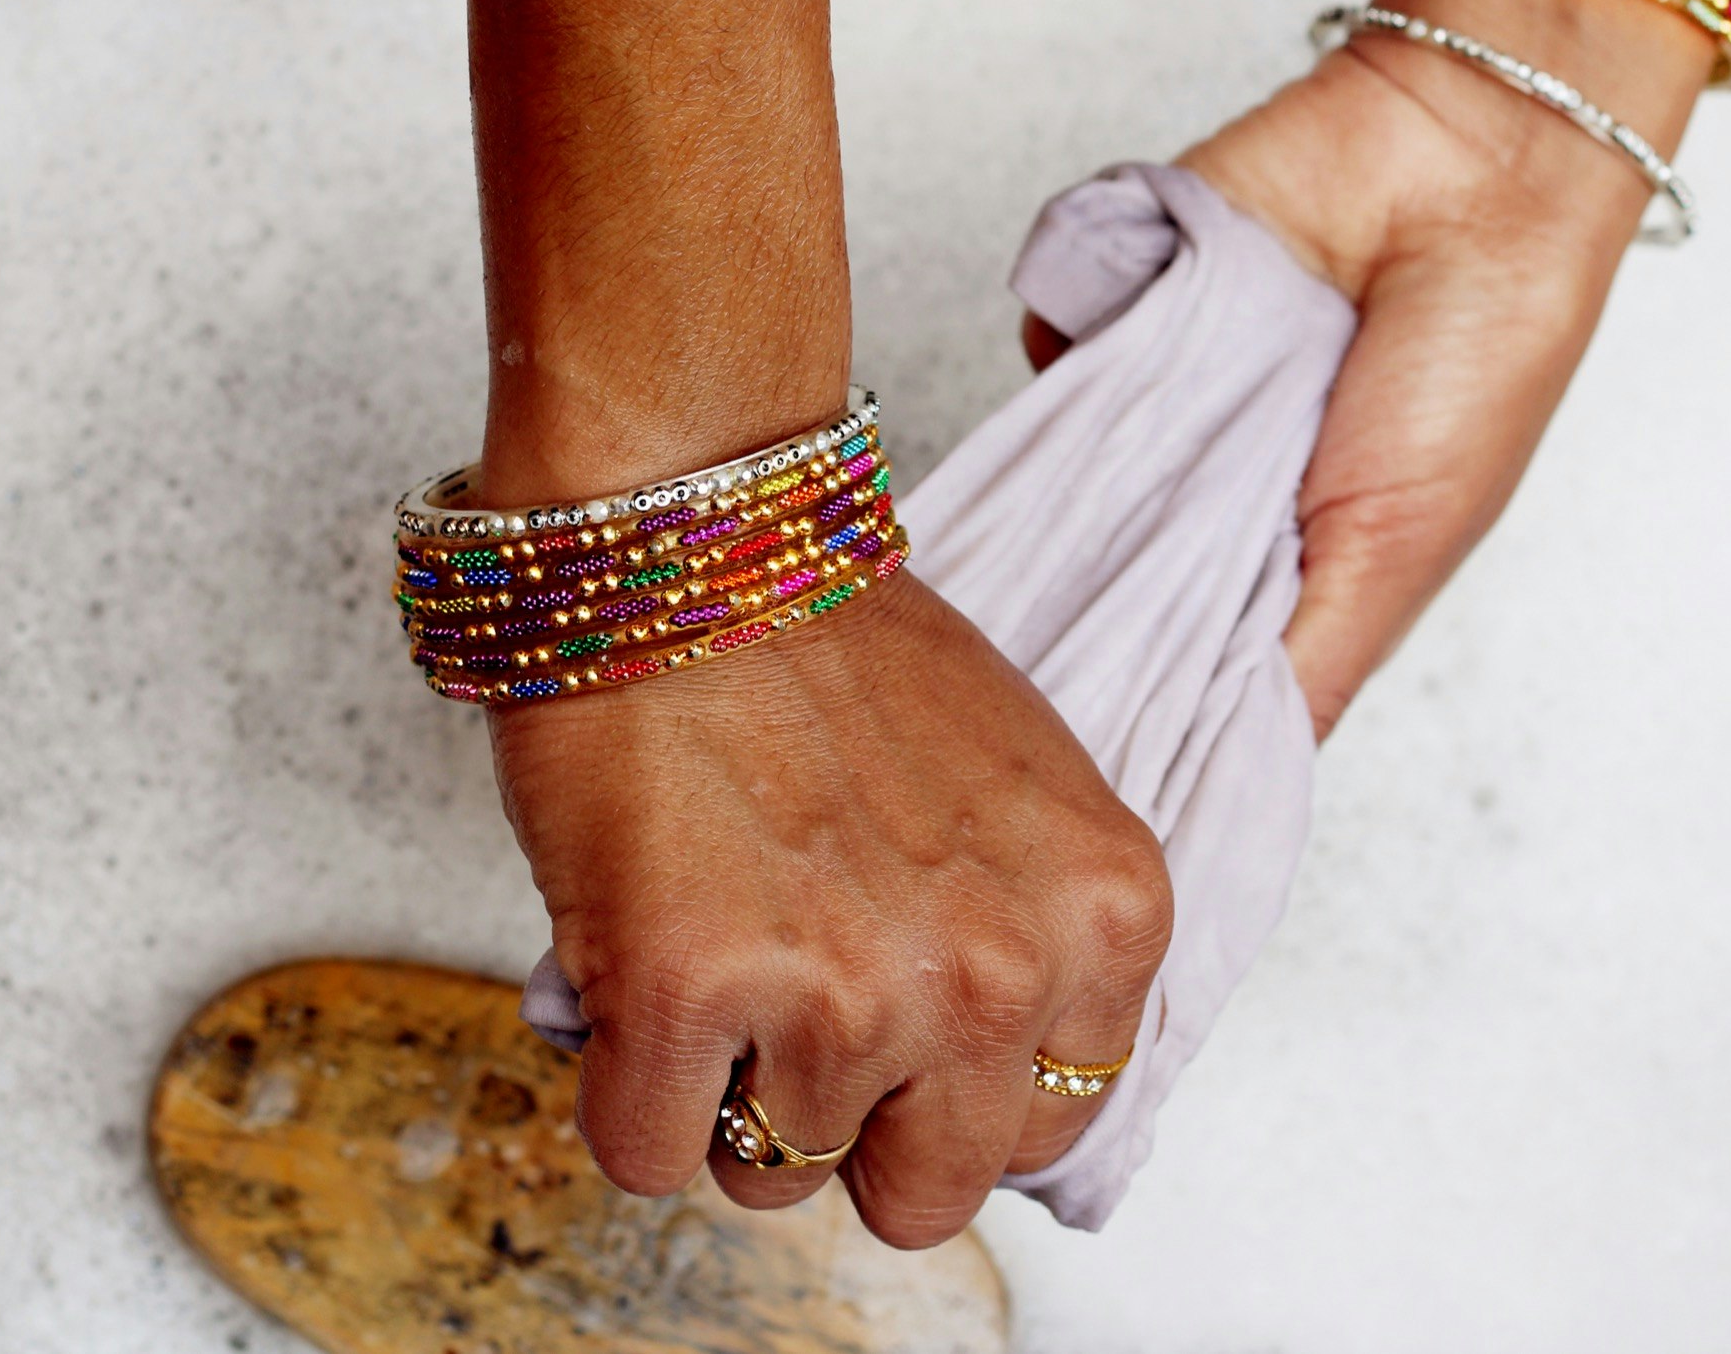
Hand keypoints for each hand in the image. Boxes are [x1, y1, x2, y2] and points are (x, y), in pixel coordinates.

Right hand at [487, 572, 1171, 1247]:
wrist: (694, 539)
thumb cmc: (836, 647)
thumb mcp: (1024, 793)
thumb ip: (1036, 939)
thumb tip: (980, 1080)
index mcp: (1106, 917)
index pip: (1048, 1126)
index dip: (953, 1089)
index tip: (900, 1027)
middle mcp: (999, 974)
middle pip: (926, 1192)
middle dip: (853, 1128)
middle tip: (798, 1018)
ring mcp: (848, 993)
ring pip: (775, 1178)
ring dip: (727, 1091)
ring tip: (717, 947)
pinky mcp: (692, 992)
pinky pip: (648, 1154)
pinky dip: (624, 1088)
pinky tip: (641, 972)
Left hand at [1033, 0, 1712, 735]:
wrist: (1464, 169)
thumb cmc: (1470, 370)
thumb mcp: (1391, 559)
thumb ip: (1301, 674)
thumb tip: (1222, 790)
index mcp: (1278, 559)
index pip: (1167, 651)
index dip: (1119, 693)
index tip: (1056, 757)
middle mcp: (1206, 484)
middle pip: (1090, 565)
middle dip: (1063, 598)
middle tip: (1015, 646)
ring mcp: (1156, 394)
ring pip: (1057, 463)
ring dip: (1065, 474)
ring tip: (1077, 488)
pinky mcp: (1120, 300)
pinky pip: (1048, 341)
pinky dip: (1069, 346)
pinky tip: (1118, 346)